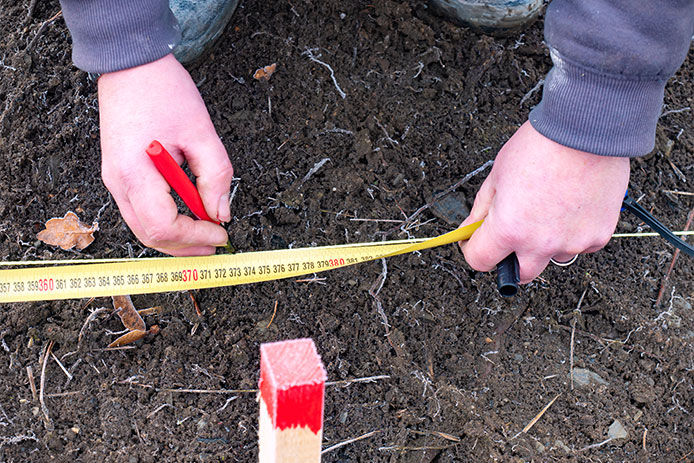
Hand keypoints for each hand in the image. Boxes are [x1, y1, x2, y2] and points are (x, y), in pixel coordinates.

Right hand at [98, 54, 232, 255]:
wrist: (131, 65)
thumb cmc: (164, 92)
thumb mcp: (202, 133)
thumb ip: (215, 177)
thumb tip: (221, 213)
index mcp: (136, 173)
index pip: (163, 226)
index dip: (195, 236)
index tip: (221, 233)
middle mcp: (118, 182)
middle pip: (149, 235)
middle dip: (185, 246)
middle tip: (215, 243)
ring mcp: (114, 179)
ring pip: (143, 226)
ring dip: (176, 236)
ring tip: (206, 231)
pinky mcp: (119, 173)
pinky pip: (140, 210)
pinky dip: (165, 219)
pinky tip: (188, 214)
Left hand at [459, 121, 629, 282]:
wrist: (585, 130)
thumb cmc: (541, 146)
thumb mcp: (497, 175)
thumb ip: (482, 209)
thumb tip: (470, 228)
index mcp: (509, 229)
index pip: (480, 262)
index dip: (474, 251)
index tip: (476, 242)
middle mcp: (540, 243)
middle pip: (520, 274)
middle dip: (512, 259)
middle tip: (514, 235)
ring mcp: (571, 243)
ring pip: (554, 257)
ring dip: (547, 243)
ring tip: (550, 209)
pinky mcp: (598, 236)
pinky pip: (582, 245)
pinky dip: (575, 232)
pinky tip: (572, 206)